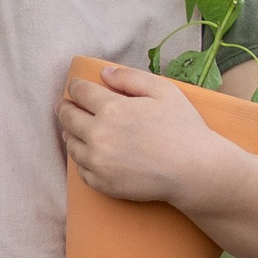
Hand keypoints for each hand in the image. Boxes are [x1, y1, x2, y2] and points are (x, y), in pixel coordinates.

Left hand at [57, 59, 223, 205]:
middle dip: (64, 108)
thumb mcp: (163, 90)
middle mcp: (98, 135)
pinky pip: (80, 169)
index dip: (75, 87)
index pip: (80, 93)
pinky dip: (81, 159)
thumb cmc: (183, 128)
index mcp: (111, 109)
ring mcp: (98, 162)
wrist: (194, 171)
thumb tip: (104, 74)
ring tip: (73, 129)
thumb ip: (130, 77)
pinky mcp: (102, 183)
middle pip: (68, 118)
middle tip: (63, 106)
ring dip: (70, 133)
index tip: (74, 87)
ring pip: (71, 144)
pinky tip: (88, 154)